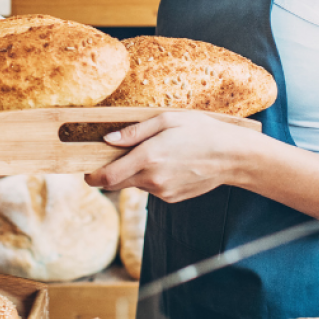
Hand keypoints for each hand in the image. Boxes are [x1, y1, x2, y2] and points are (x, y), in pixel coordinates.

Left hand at [84, 112, 251, 201]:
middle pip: (116, 184)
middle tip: (114, 156)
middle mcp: (152, 179)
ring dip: (135, 172)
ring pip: (135, 184)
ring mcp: (162, 192)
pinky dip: (152, 177)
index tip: (86, 171)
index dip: (91, 176)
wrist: (232, 156)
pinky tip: (170, 163)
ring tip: (155, 153)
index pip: (106, 177)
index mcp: (148, 158)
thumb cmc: (201, 131)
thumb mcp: (167, 120)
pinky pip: (152, 188)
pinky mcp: (172, 198)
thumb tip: (108, 139)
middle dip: (109, 173)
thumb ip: (135, 131)